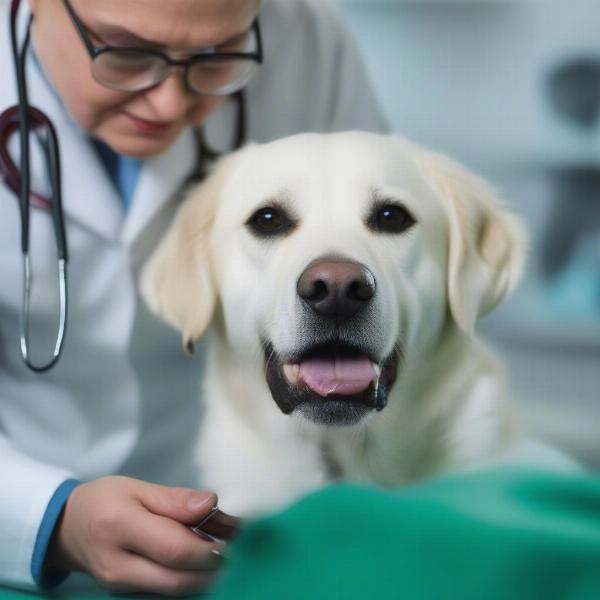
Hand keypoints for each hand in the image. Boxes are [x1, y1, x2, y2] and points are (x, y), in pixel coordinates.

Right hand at [45, 476, 224, 595]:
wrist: (66, 528)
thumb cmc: (105, 499)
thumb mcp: (138, 487)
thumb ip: (175, 499)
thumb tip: (212, 503)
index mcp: (120, 527)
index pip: (174, 548)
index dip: (209, 548)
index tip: (238, 537)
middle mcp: (118, 564)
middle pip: (177, 579)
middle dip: (215, 568)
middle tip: (241, 549)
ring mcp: (119, 585)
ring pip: (173, 590)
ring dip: (206, 575)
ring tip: (228, 552)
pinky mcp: (124, 593)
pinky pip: (164, 591)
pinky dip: (190, 578)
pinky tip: (205, 561)